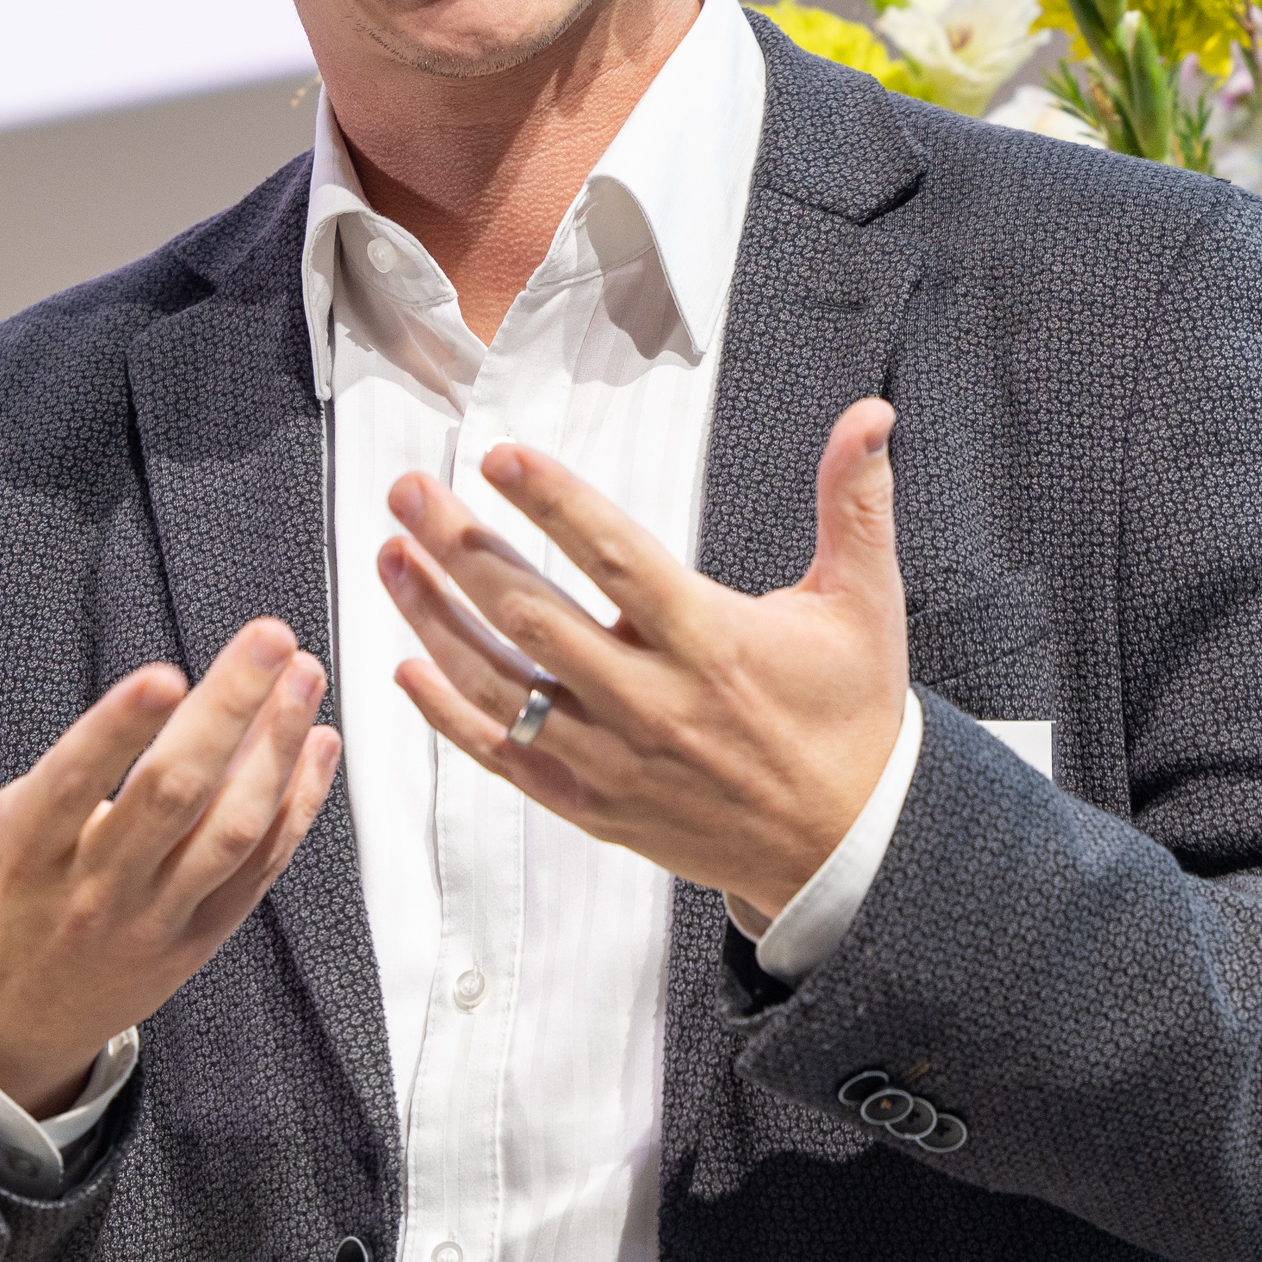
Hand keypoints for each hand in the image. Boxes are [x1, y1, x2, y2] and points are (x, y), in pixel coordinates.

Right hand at [0, 623, 341, 1116]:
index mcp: (21, 853)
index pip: (73, 787)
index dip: (118, 732)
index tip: (164, 672)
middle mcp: (92, 889)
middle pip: (173, 797)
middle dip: (228, 712)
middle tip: (272, 635)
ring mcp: (152, 919)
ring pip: (229, 833)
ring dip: (273, 752)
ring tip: (303, 674)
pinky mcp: (196, 940)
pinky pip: (258, 871)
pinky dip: (294, 809)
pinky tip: (314, 743)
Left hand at [377, 400, 907, 932]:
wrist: (845, 846)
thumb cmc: (851, 715)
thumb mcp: (866, 605)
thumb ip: (855, 504)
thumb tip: (870, 414)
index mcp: (712, 642)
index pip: (616, 559)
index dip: (554, 505)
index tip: (498, 456)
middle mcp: (652, 701)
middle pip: (533, 615)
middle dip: (460, 546)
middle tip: (408, 490)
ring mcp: (613, 759)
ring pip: (501, 684)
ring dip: (435, 619)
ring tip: (391, 556)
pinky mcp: (592, 805)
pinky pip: (503, 757)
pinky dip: (448, 716)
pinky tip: (406, 668)